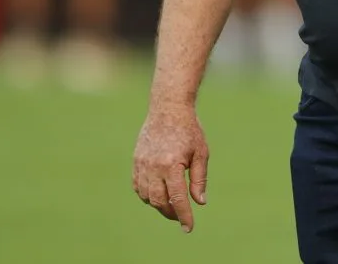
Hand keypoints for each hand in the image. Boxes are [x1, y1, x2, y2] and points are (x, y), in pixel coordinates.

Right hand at [132, 106, 208, 232]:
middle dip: (171, 213)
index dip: (183, 215)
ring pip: (147, 196)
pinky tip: (158, 194)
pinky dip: (147, 195)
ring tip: (171, 205)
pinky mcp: (136, 162)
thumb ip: (199, 179)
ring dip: (158, 205)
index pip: (177, 199)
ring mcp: (142, 165)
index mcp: (172, 164)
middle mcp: (154, 167)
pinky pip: (138, 187)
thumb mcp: (201, 152)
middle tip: (181, 216)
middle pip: (160, 201)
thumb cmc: (189, 130)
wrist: (168, 109)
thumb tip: (199, 202)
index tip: (189, 228)